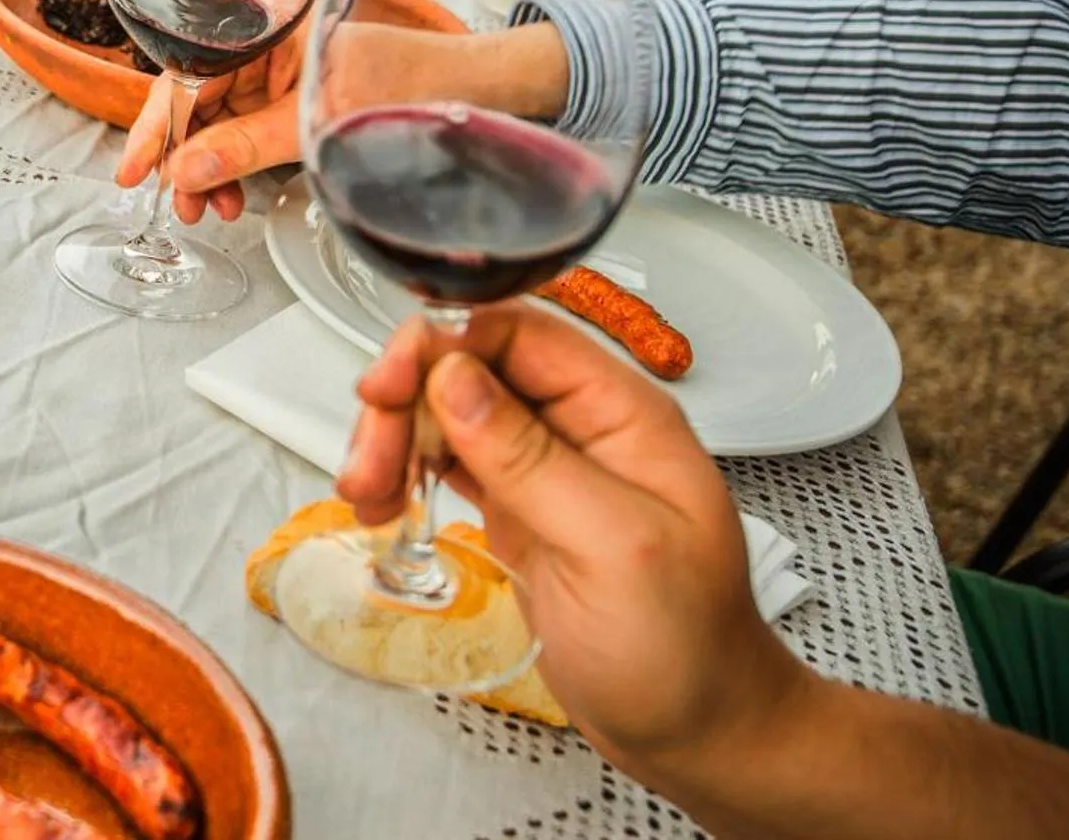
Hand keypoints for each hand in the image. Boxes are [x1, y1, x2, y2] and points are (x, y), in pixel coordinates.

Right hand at [113, 21, 571, 224]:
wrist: (474, 92)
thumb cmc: (412, 81)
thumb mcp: (319, 120)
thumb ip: (248, 145)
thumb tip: (186, 170)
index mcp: (265, 20)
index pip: (187, 71)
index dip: (155, 124)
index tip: (136, 170)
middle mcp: (263, 39)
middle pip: (194, 98)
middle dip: (183, 156)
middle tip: (182, 205)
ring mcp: (276, 69)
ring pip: (216, 121)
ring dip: (209, 168)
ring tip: (217, 209)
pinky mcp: (290, 98)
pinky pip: (245, 131)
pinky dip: (236, 166)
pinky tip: (238, 194)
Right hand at [336, 304, 809, 787]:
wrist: (700, 734)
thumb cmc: (685, 651)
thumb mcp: (612, 547)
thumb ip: (531, 458)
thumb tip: (453, 377)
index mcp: (622, 414)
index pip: (517, 333)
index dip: (442, 345)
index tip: (386, 387)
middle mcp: (582, 428)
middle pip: (470, 369)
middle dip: (405, 403)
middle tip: (368, 462)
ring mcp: (547, 469)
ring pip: (448, 415)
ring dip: (395, 442)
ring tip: (369, 497)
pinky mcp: (519, 509)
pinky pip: (447, 465)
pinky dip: (406, 476)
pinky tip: (387, 505)